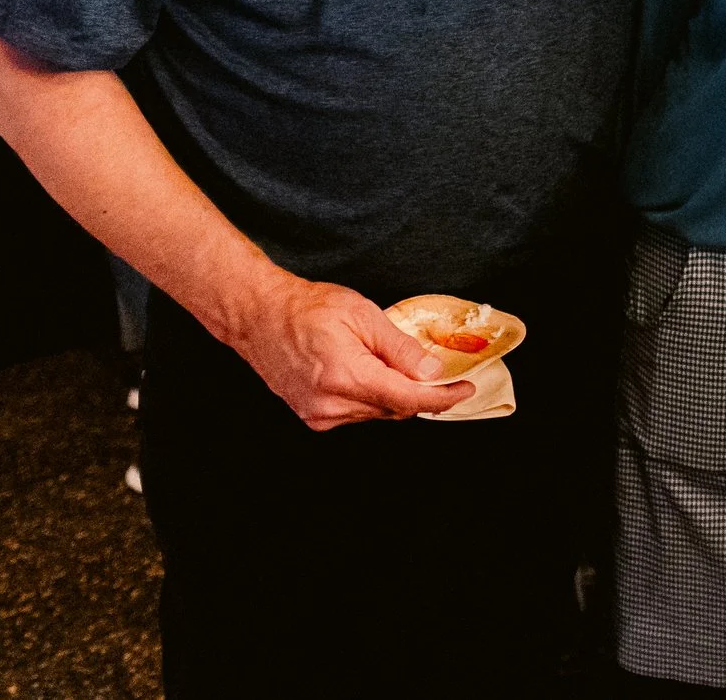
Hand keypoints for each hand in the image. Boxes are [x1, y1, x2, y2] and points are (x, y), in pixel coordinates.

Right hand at [219, 271, 469, 429]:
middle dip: (422, 392)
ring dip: (396, 393)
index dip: (443, 397)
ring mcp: (320, 415)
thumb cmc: (308, 308)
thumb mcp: (363, 315)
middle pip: (396, 408)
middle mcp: (332, 404)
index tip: (466, 388)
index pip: (409, 399)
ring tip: (391, 361)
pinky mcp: (313, 417)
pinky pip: (358, 413)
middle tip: (439, 370)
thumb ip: (400, 348)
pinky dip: (373, 397)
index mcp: (346, 377)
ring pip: (378, 412)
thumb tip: (433, 371)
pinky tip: (369, 372)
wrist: (259, 317)